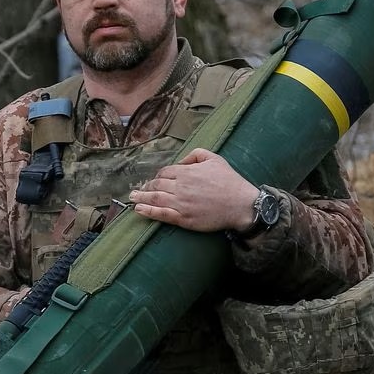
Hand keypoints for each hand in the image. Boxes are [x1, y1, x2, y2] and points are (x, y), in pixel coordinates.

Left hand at [128, 148, 258, 231]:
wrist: (241, 204)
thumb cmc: (230, 181)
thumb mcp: (214, 158)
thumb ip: (195, 154)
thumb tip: (181, 162)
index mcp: (187, 172)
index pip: (164, 172)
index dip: (158, 176)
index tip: (155, 180)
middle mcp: (181, 187)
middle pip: (157, 185)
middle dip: (146, 187)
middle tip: (138, 190)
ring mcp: (181, 204)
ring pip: (155, 199)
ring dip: (141, 198)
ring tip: (132, 198)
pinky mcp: (184, 218)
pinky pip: (161, 214)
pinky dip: (148, 211)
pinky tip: (139, 210)